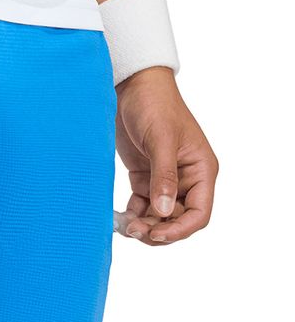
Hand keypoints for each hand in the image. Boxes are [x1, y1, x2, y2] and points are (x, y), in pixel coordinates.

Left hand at [114, 67, 217, 244]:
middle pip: (177, 219)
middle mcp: (186, 179)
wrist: (132, 87)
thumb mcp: (161, 140)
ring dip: (143, 225)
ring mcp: (165, 179)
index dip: (180, 230)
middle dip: (158, 230)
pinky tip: (120, 217)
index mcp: (201, 170)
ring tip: (124, 226)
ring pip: (158, 216)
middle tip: (133, 231)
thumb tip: (165, 211)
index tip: (157, 235)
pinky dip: (132, 214)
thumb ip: (164, 177)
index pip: (199, 213)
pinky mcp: (144, 177)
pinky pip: (142, 205)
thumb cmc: (155, 106)